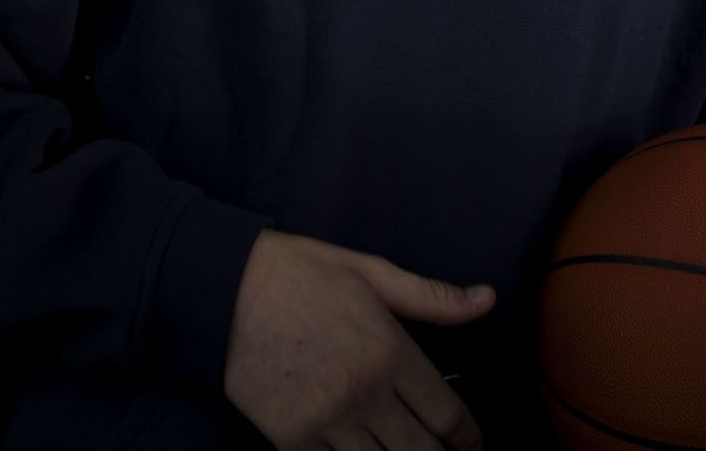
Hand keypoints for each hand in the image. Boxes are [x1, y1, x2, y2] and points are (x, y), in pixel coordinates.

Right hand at [223, 229, 493, 450]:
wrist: (219, 289)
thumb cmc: (297, 274)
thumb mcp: (369, 272)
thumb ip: (430, 296)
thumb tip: (486, 299)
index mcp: (390, 352)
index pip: (448, 416)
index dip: (469, 440)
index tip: (471, 445)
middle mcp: (365, 393)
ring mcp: (327, 422)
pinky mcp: (291, 441)